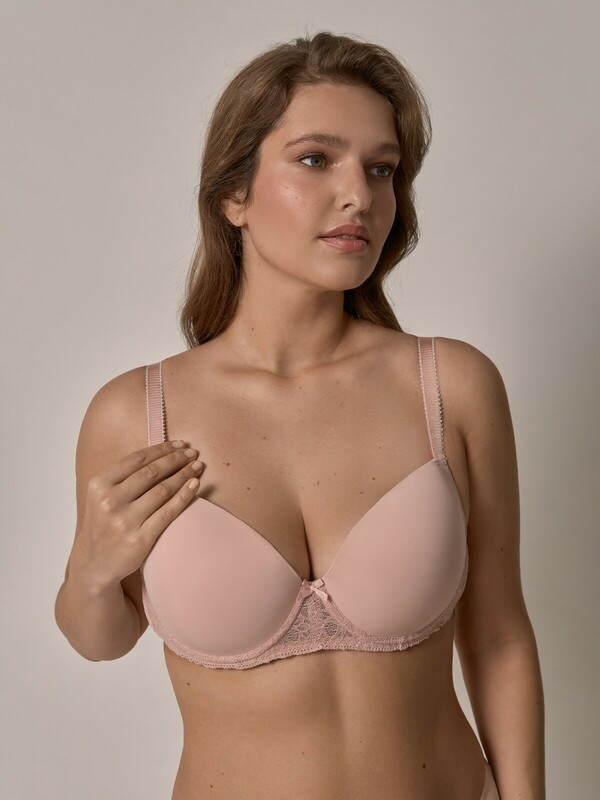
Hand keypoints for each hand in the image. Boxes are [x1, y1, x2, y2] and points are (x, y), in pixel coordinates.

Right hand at [71, 441, 204, 588]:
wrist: (93, 564)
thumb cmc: (103, 523)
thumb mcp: (102, 496)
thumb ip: (124, 477)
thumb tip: (162, 453)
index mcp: (99, 484)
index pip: (137, 459)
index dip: (162, 449)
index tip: (180, 444)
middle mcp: (110, 501)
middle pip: (152, 472)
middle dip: (176, 459)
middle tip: (193, 452)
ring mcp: (125, 521)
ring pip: (163, 490)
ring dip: (184, 474)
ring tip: (197, 466)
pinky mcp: (140, 538)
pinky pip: (168, 512)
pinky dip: (185, 495)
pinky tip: (195, 485)